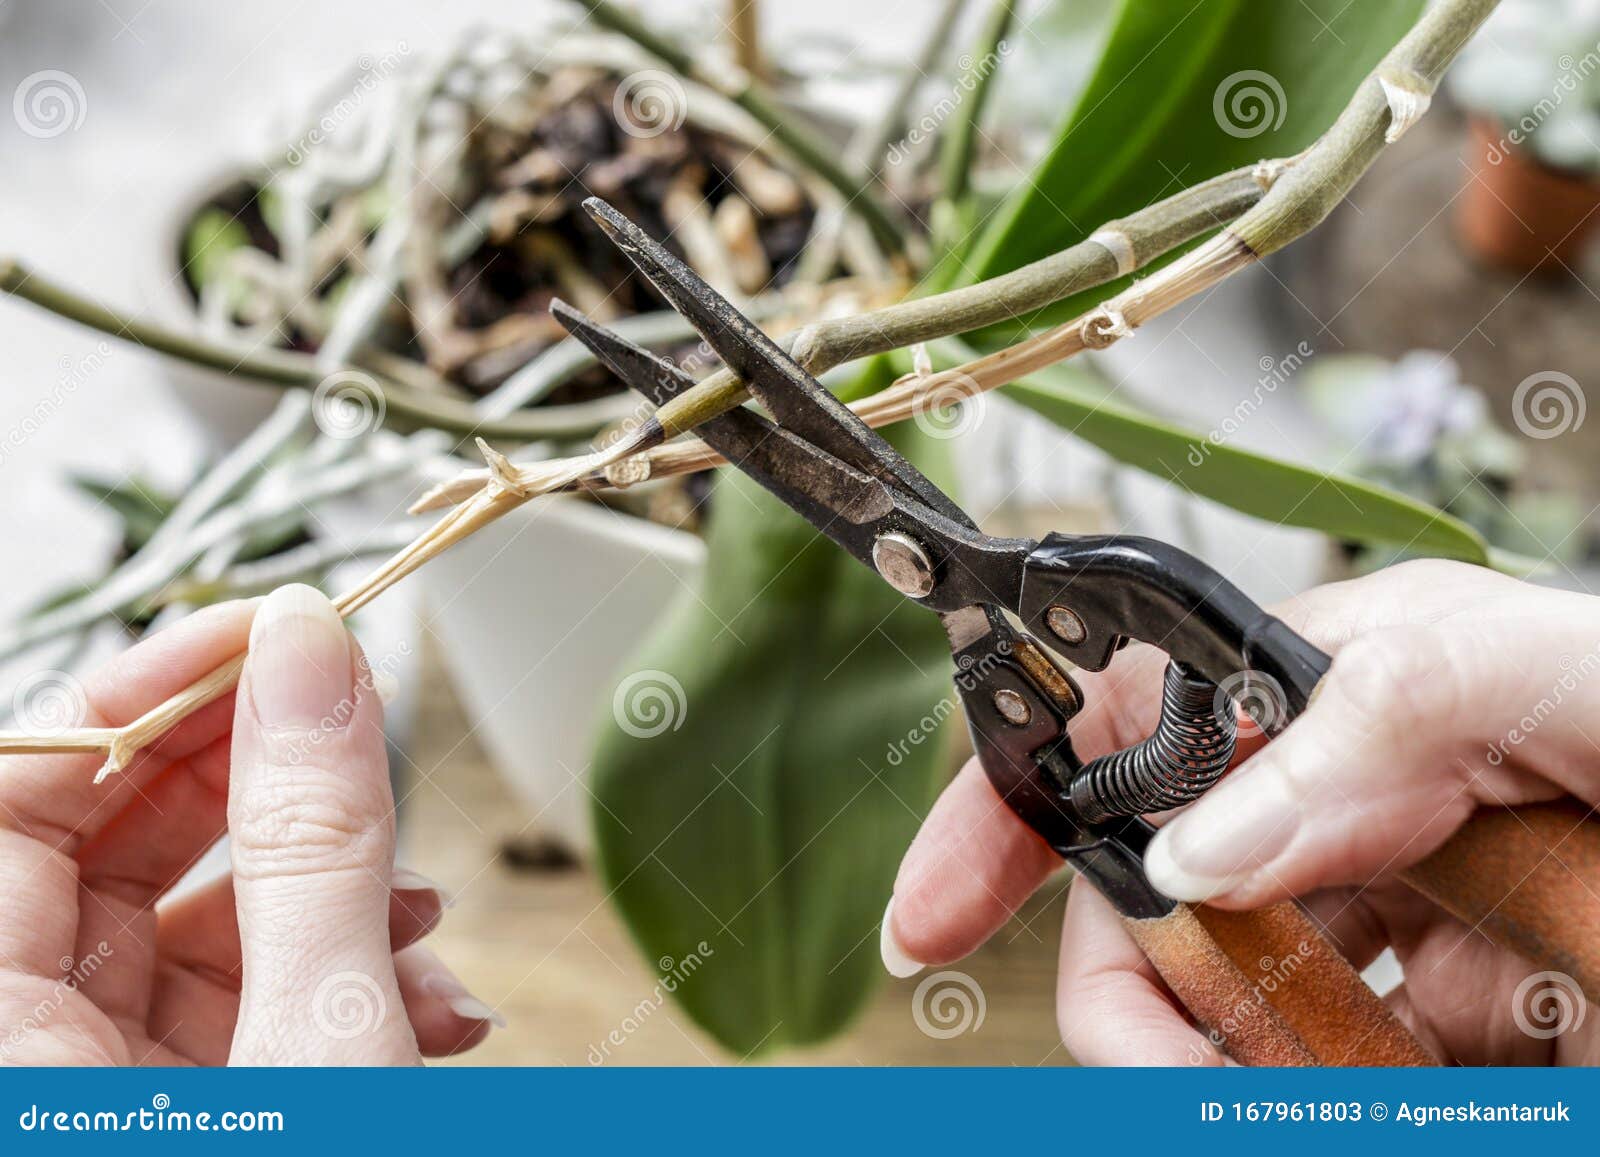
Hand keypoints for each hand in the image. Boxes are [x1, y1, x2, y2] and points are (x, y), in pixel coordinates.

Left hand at [0, 584, 499, 1065]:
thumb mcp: (320, 1043)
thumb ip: (312, 847)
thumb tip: (308, 651)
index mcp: (7, 1050)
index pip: (17, 795)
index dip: (136, 696)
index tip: (268, 635)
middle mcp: (42, 1062)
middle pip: (112, 848)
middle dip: (262, 782)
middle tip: (355, 721)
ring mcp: (122, 1089)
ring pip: (205, 925)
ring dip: (341, 896)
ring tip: (427, 916)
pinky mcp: (208, 1104)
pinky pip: (256, 1000)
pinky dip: (351, 977)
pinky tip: (432, 1002)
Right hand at [883, 560, 1599, 1065]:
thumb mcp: (1540, 669)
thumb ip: (1373, 715)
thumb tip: (1193, 838)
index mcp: (1330, 700)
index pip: (1109, 740)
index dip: (999, 820)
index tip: (928, 918)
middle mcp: (1331, 808)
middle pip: (1143, 911)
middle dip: (1125, 1001)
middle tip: (1167, 1077)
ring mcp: (1379, 922)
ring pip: (1219, 1012)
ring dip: (1222, 1061)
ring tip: (1369, 1064)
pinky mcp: (1434, 1019)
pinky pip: (1312, 1065)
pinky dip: (1291, 1082)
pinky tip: (1395, 1068)